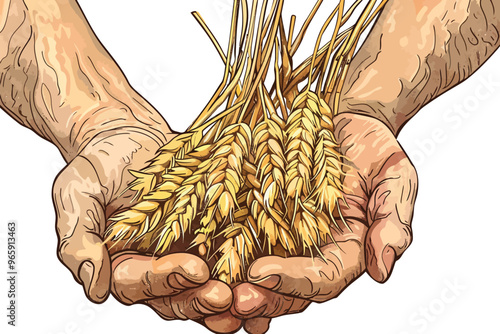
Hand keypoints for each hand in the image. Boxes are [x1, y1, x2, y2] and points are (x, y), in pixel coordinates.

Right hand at [52, 128, 235, 331]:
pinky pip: (231, 256)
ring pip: (208, 286)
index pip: (141, 285)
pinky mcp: (213, 235)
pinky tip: (267, 271)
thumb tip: (94, 289)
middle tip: (225, 293)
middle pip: (179, 297)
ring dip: (230, 297)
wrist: (128, 136)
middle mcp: (157, 267)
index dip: (166, 280)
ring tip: (251, 297)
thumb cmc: (98, 164)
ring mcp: (187, 252)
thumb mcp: (76, 196)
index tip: (192, 269)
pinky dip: (247, 267)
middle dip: (203, 297)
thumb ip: (79, 241)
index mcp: (122, 265)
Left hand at [231, 113, 417, 332]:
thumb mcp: (394, 176)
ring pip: (257, 274)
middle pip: (286, 287)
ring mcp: (283, 237)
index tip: (263, 272)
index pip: (322, 278)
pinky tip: (197, 258)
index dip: (294, 280)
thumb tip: (383, 270)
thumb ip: (392, 221)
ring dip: (234, 285)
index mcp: (346, 251)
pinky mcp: (258, 216)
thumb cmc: (372, 147)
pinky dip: (219, 254)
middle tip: (230, 297)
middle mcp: (312, 251)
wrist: (342, 119)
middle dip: (259, 295)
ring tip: (209, 288)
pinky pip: (237, 240)